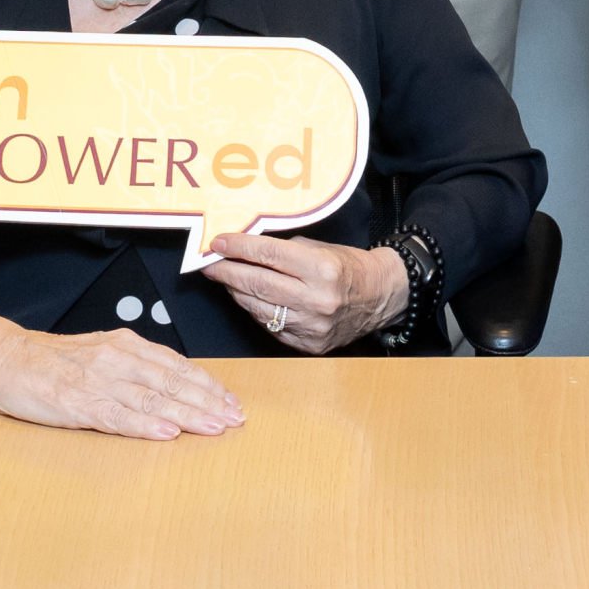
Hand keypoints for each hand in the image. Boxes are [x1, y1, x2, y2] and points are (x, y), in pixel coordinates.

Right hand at [0, 327, 244, 438]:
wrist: (4, 359)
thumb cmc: (53, 361)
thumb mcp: (100, 354)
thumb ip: (135, 368)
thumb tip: (173, 387)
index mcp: (125, 346)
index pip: (176, 366)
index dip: (207, 385)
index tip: (231, 402)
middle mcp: (116, 359)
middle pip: (172, 382)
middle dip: (208, 401)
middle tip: (235, 418)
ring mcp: (98, 381)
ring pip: (152, 398)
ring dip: (187, 414)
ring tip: (214, 427)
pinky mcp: (77, 403)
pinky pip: (117, 416)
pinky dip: (145, 424)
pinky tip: (167, 432)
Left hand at [201, 232, 409, 354]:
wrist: (380, 297)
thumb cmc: (349, 266)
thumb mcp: (320, 248)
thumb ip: (284, 251)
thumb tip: (244, 248)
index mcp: (321, 269)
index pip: (268, 255)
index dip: (238, 248)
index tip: (217, 242)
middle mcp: (316, 300)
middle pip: (257, 284)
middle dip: (227, 272)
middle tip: (208, 263)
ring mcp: (312, 327)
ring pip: (258, 308)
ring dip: (236, 292)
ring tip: (225, 278)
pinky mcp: (309, 345)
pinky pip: (271, 326)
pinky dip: (255, 310)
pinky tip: (248, 298)